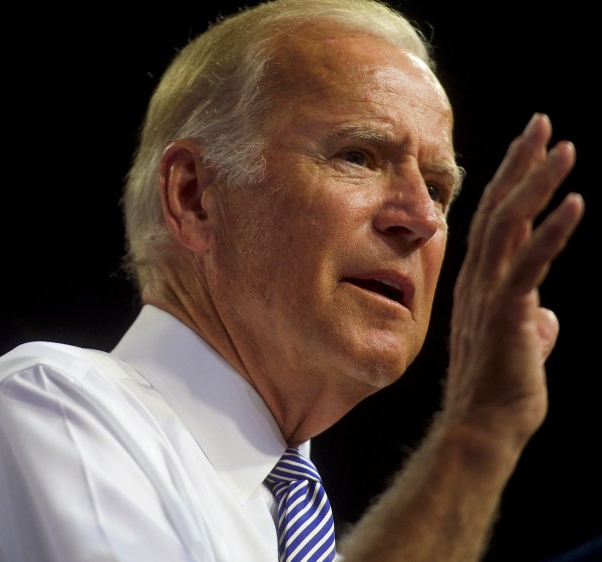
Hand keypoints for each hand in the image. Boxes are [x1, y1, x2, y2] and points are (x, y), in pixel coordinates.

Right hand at [443, 113, 583, 448]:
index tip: (530, 144)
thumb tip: (546, 318)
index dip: (511, 179)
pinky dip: (551, 232)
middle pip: (497, 209)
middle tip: (542, 123)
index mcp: (478, 281)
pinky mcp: (506, 312)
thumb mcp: (519, 345)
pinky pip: (530, 264)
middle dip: (520, 163)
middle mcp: (476, 279)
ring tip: (564, 147)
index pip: (492, 220)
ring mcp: (488, 293)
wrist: (482, 426)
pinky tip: (575, 204)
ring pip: (509, 226)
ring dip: (536, 184)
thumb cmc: (499, 390)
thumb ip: (530, 322)